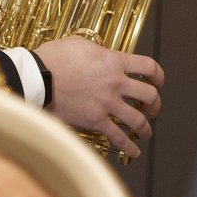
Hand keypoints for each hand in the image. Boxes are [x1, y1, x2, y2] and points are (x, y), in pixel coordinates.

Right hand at [34, 36, 163, 159]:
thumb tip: (101, 54)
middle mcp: (116, 83)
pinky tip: (134, 152)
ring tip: (145, 132)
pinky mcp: (96, 120)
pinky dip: (129, 147)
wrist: (38, 77)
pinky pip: (119, 137)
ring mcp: (107, 103)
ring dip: (146, 127)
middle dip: (154, 104)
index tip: (158, 82)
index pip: (148, 66)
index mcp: (113, 61)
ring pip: (138, 119)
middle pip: (150, 96)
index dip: (158, 75)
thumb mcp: (78, 43)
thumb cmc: (53, 58)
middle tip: (151, 108)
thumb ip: (96, 50)